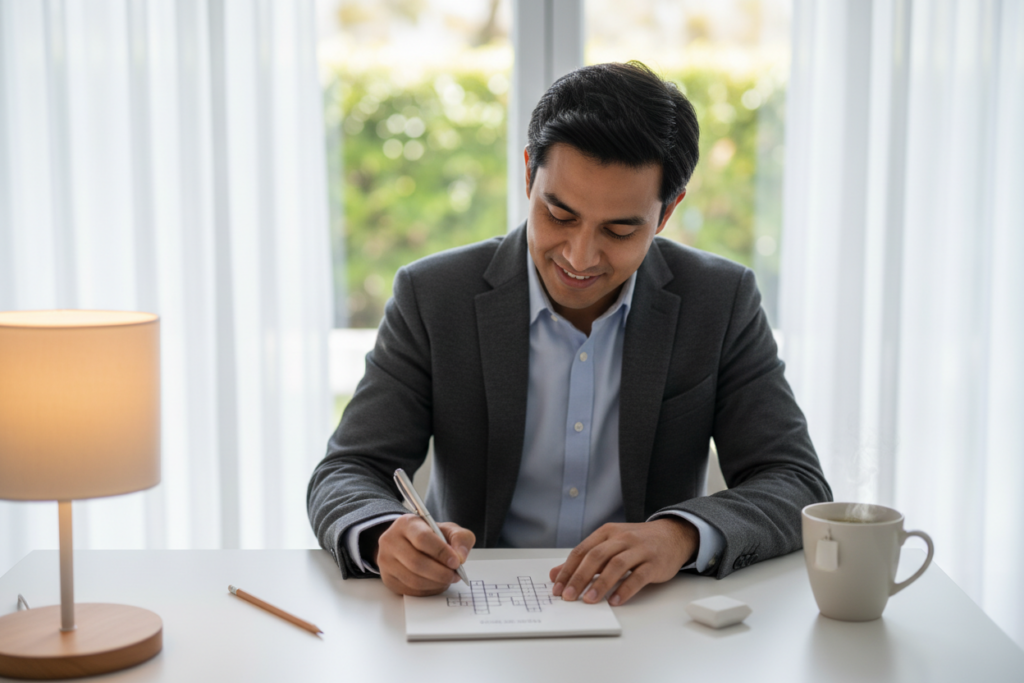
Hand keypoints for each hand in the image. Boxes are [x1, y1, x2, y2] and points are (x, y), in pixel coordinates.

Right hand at [375, 514, 475, 596]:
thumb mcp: (448, 530)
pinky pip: (410, 590)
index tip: (456, 562)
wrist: (410, 543)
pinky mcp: (387, 579)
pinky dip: (428, 590)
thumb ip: (460, 538)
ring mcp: (386, 561)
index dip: (441, 552)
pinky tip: (436, 584)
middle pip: (416, 562)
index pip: (422, 538)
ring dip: (435, 583)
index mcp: (406, 523)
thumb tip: (460, 557)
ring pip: (413, 580)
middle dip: (441, 572)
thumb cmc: (431, 536)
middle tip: (455, 575)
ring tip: (448, 579)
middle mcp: (390, 540)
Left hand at [549, 518, 697, 605]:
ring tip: (589, 600)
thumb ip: (584, 559)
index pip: (582, 551)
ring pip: (616, 565)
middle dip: (580, 577)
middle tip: (569, 596)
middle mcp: (622, 538)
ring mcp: (639, 550)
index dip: (568, 569)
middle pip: (596, 557)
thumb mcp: (609, 544)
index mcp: (607, 532)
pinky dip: (626, 589)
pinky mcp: (654, 563)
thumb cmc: (636, 543)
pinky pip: (638, 576)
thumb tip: (556, 574)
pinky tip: (616, 601)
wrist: (672, 535)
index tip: (557, 587)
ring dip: (601, 584)